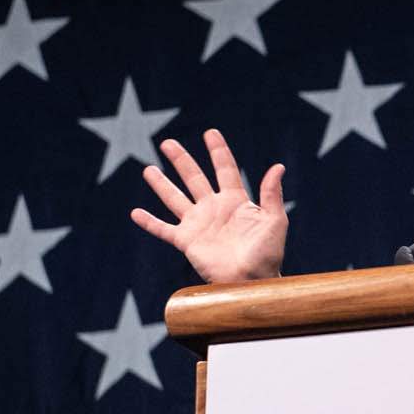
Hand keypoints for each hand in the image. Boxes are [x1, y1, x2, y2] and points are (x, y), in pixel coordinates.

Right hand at [131, 128, 287, 283]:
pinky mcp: (187, 241)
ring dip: (161, 184)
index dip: (218, 151)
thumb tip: (278, 166)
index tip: (210, 133)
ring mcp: (198, 224)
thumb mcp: (275, 221)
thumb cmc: (268, 254)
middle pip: (194, 178)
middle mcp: (214, 209)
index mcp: (235, 201)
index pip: (225, 169)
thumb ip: (272, 194)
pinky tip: (135, 213)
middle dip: (181, 160)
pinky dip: (149, 222)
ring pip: (175, 198)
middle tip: (167, 142)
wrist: (252, 280)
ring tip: (148, 169)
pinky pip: (164, 229)